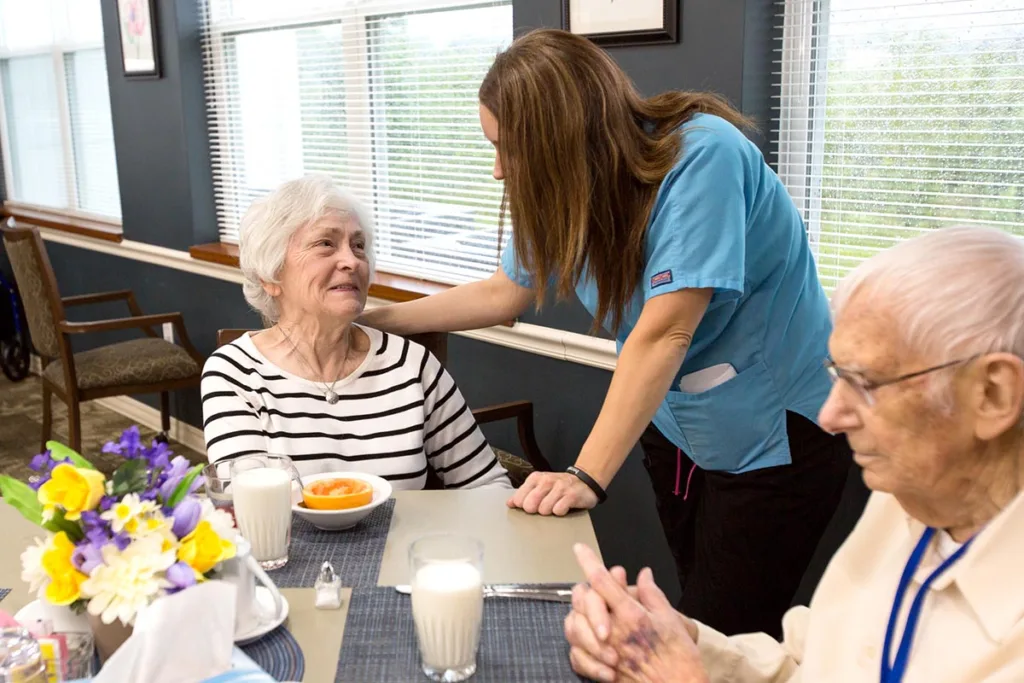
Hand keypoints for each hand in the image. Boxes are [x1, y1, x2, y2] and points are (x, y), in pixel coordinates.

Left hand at [506, 471, 597, 515]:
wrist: (585, 481)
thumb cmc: (559, 487)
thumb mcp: (540, 486)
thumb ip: (524, 494)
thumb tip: (509, 503)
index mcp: (536, 478)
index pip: (519, 498)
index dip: (523, 506)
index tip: (531, 506)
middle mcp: (547, 481)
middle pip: (530, 505)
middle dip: (535, 511)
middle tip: (544, 507)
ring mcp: (560, 487)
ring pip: (544, 509)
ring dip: (549, 512)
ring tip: (555, 506)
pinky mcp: (571, 495)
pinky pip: (558, 511)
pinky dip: (560, 513)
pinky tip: (564, 508)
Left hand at [568, 544, 705, 682]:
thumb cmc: (680, 659)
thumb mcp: (670, 620)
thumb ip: (652, 594)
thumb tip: (644, 574)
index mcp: (632, 615)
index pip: (602, 580)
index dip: (588, 560)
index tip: (579, 548)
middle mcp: (615, 632)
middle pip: (583, 600)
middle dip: (583, 589)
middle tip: (591, 586)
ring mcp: (605, 652)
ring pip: (574, 626)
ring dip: (577, 615)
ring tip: (587, 612)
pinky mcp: (602, 672)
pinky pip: (576, 656)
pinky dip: (577, 646)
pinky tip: (586, 641)